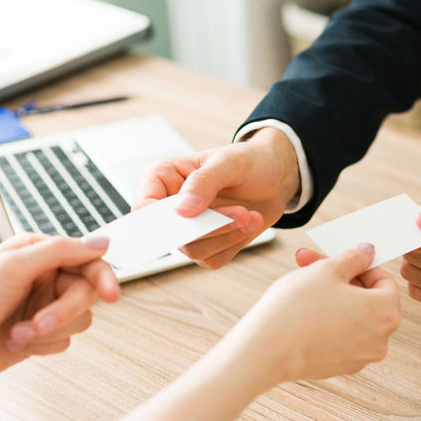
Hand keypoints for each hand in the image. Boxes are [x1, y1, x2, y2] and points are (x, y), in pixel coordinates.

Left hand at [0, 234, 119, 399]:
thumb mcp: (12, 267)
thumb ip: (61, 251)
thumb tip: (103, 242)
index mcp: (34, 252)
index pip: (87, 258)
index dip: (102, 275)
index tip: (111, 295)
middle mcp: (41, 277)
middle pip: (86, 291)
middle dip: (63, 311)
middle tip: (40, 323)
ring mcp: (39, 308)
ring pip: (78, 319)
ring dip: (49, 331)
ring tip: (18, 334)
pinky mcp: (36, 337)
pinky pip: (64, 341)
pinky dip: (42, 346)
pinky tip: (14, 343)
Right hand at [134, 128, 299, 268]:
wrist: (276, 177)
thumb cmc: (250, 161)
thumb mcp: (230, 162)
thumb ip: (204, 182)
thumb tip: (182, 211)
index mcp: (162, 178)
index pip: (143, 207)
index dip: (160, 220)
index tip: (191, 218)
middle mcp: (169, 207)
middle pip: (171, 234)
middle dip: (210, 227)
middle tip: (242, 213)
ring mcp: (187, 230)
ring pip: (193, 250)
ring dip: (227, 234)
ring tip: (250, 214)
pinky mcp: (207, 246)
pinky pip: (214, 258)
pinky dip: (236, 242)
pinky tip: (249, 223)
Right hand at [223, 243, 399, 383]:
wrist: (266, 350)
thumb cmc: (298, 307)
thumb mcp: (328, 269)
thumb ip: (354, 257)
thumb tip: (368, 252)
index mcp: (386, 313)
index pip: (384, 281)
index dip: (361, 265)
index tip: (340, 260)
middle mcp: (380, 339)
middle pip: (367, 300)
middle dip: (341, 279)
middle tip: (311, 263)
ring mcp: (360, 357)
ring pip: (353, 318)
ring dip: (333, 298)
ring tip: (303, 283)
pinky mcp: (340, 368)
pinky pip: (340, 337)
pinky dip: (328, 322)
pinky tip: (303, 312)